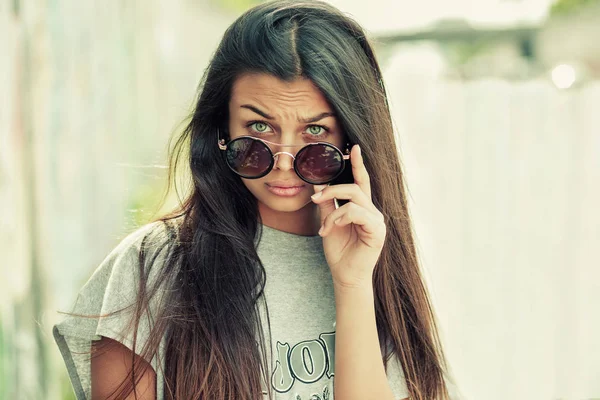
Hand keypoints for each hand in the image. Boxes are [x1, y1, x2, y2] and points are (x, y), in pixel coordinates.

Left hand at [311, 144, 386, 289]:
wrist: (345, 275)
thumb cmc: (339, 251)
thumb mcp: (329, 223)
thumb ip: (327, 204)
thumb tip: (319, 185)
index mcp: (362, 208)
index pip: (361, 181)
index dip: (358, 164)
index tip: (353, 148)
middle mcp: (372, 211)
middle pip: (354, 186)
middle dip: (332, 189)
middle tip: (315, 197)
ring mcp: (377, 220)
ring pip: (354, 198)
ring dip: (333, 210)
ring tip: (324, 227)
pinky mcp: (377, 230)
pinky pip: (356, 212)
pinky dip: (340, 218)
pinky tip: (333, 229)